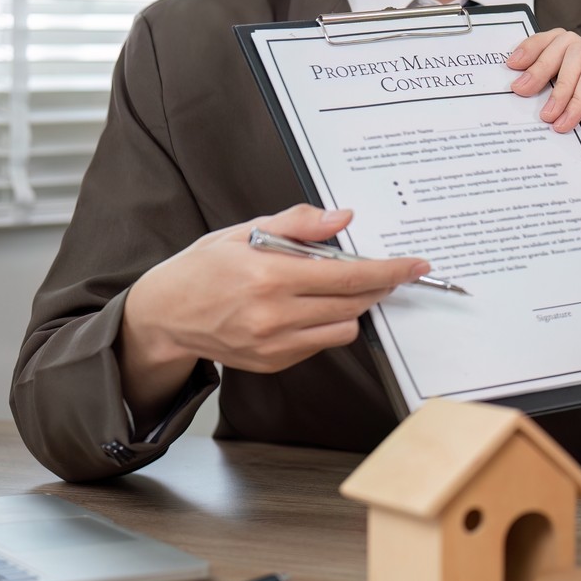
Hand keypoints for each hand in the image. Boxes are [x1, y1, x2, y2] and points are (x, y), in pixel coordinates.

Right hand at [119, 204, 428, 418]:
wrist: (163, 315)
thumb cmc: (204, 268)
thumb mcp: (244, 231)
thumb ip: (298, 224)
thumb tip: (342, 218)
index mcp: (269, 276)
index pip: (349, 275)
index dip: (389, 271)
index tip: (416, 265)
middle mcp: (273, 316)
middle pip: (354, 303)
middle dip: (377, 286)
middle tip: (383, 270)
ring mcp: (273, 344)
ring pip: (343, 328)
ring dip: (351, 306)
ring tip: (332, 286)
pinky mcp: (272, 363)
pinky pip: (320, 343)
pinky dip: (325, 324)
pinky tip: (306, 307)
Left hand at [507, 28, 580, 242]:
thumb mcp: (556, 121)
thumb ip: (544, 98)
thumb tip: (512, 81)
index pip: (561, 41)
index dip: (535, 46)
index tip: (511, 65)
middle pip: (568, 41)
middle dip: (540, 63)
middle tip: (520, 91)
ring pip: (580, 56)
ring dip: (556, 87)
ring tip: (545, 116)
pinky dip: (573, 102)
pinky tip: (564, 126)